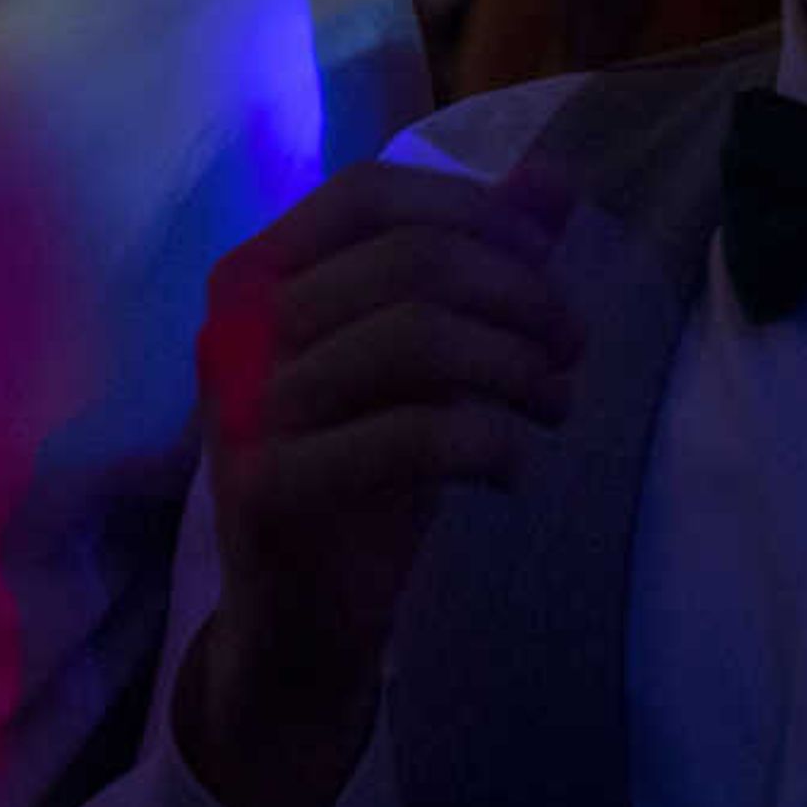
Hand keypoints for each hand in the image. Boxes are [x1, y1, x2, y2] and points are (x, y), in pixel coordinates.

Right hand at [188, 160, 578, 806]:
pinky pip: (408, 435)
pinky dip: (487, 441)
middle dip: (519, 296)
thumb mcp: (420, 362)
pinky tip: (515, 468)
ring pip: (414, 336)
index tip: (546, 265)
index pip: (369, 195)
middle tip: (572, 349)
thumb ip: (475, 265)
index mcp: (256, 275)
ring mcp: (245, 406)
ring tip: (556, 404)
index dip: (473, 214)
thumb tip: (553, 181)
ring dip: (515, 364)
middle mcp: (235, 326)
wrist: (298, 625)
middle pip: (409, 262)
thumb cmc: (359, 477)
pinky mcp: (270, 486)